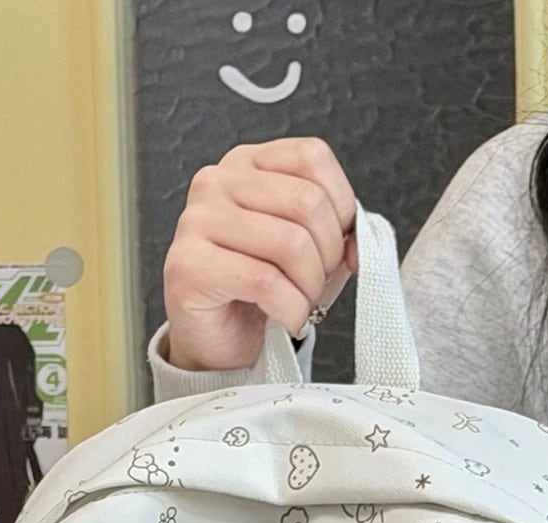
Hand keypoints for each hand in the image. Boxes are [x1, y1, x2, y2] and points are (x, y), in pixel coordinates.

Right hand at [161, 136, 359, 372]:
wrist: (219, 342)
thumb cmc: (260, 292)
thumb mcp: (308, 248)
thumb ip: (336, 230)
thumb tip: (358, 242)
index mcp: (247, 164)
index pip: (311, 157)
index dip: (342, 206)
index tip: (341, 246)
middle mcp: (217, 182)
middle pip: (306, 201)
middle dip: (327, 255)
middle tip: (316, 284)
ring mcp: (197, 220)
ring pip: (290, 243)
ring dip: (310, 288)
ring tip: (301, 303)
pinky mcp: (189, 265)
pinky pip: (264, 282)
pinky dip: (291, 309)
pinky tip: (288, 318)